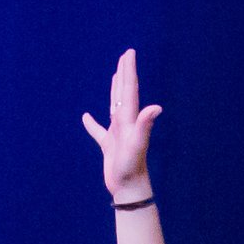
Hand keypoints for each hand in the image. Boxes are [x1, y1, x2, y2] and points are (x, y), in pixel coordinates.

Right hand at [79, 49, 160, 199]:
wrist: (130, 190)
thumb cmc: (132, 168)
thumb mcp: (137, 144)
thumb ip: (145, 125)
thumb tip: (157, 107)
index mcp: (129, 119)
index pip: (129, 90)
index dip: (129, 71)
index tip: (129, 53)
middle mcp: (125, 123)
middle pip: (124, 93)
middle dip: (125, 74)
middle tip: (125, 56)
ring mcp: (117, 134)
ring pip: (114, 106)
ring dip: (114, 91)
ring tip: (115, 76)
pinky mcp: (109, 147)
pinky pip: (98, 131)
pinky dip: (92, 124)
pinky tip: (86, 117)